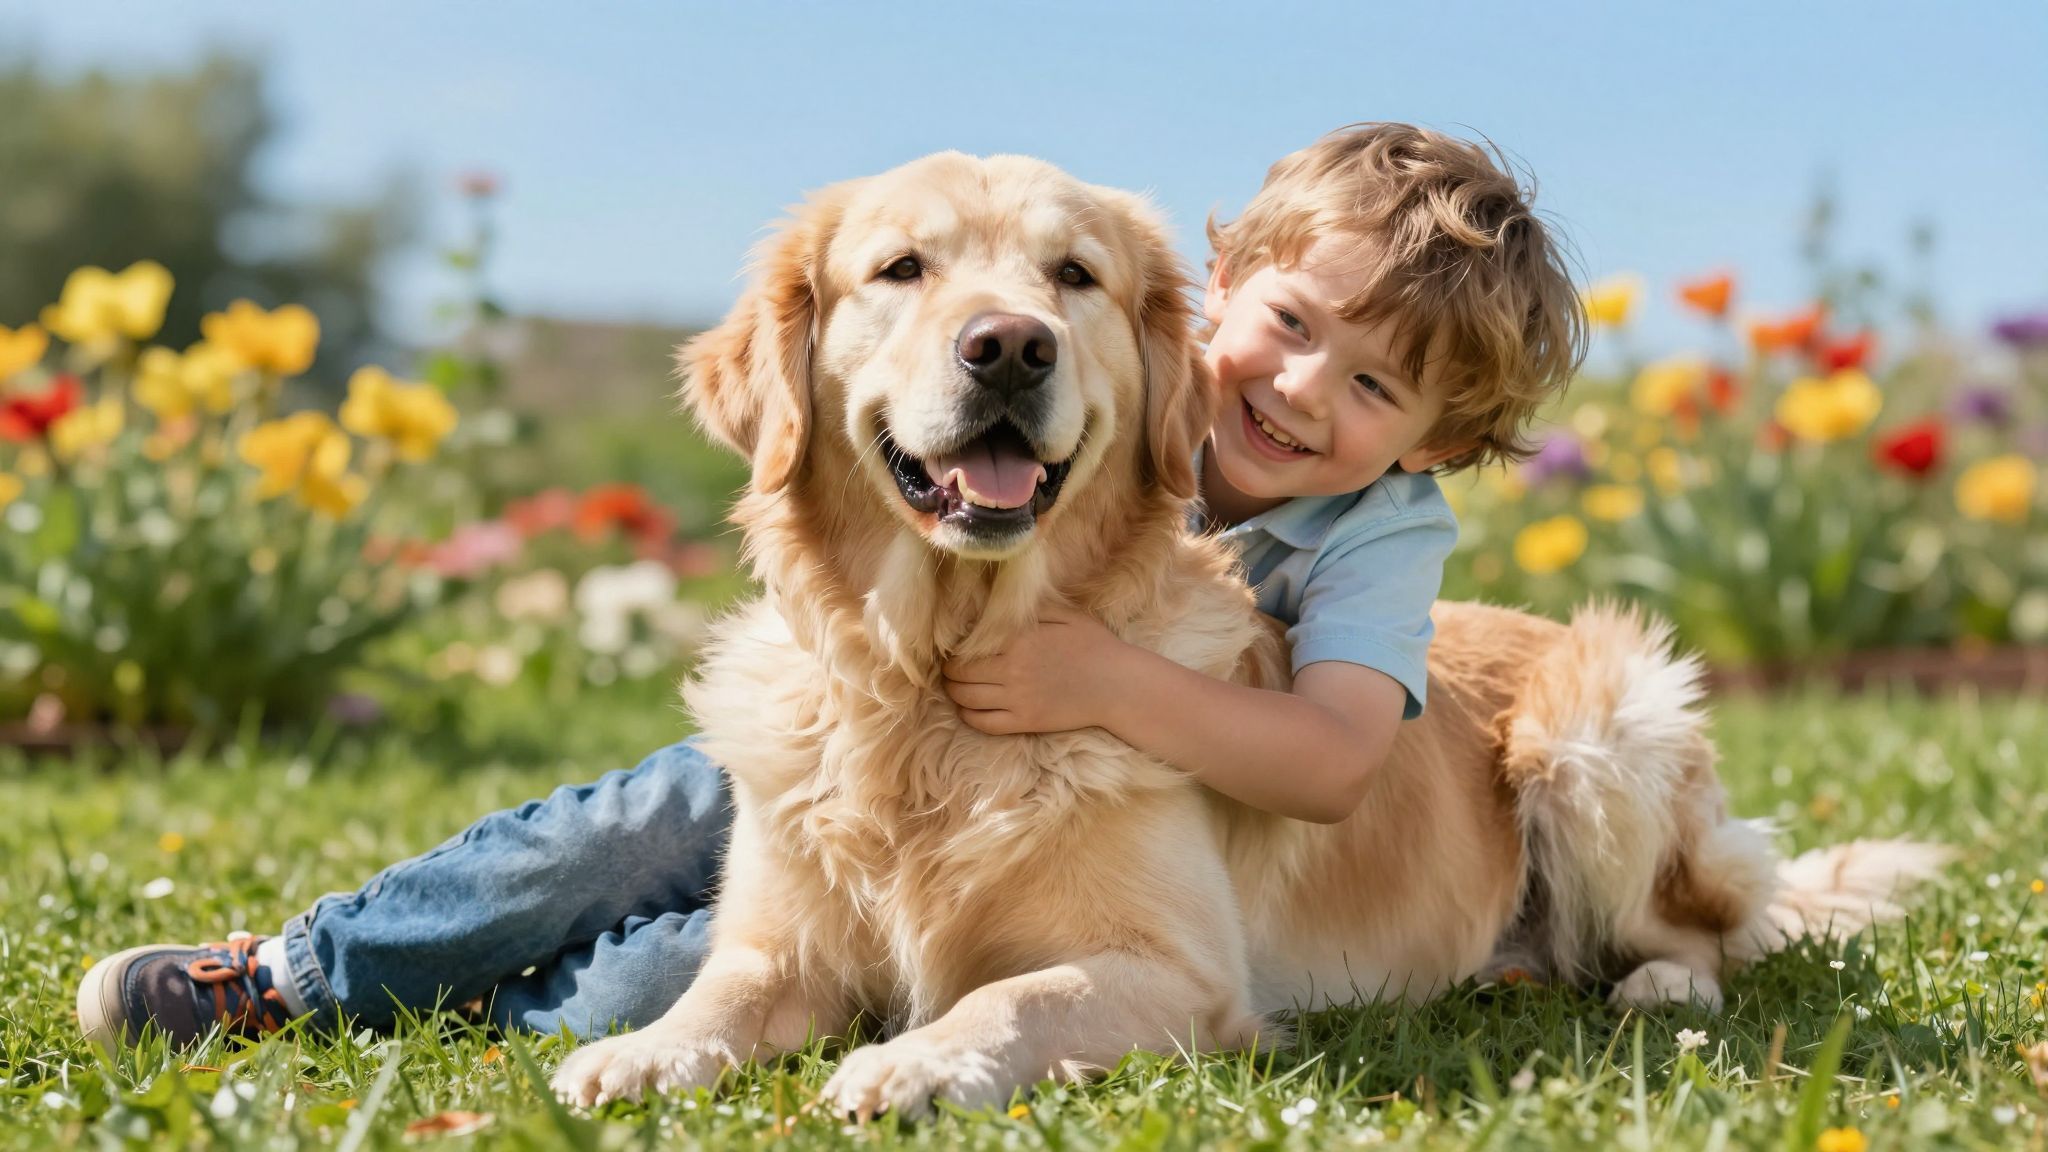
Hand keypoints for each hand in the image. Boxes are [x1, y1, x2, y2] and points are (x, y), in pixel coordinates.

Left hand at [942, 603, 1124, 734]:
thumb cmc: (1094, 646)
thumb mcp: (1065, 614)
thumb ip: (1030, 609)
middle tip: (951, 667)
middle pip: (960, 673)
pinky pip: (983, 723)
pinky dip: (968, 715)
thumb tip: (997, 607)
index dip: (956, 647)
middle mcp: (1013, 670)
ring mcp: (1018, 699)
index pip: (968, 646)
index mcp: (1019, 640)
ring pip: (966, 698)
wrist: (1118, 686)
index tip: (955, 647)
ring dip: (954, 691)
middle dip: (950, 670)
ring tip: (955, 686)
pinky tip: (968, 708)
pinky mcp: (1025, 722)